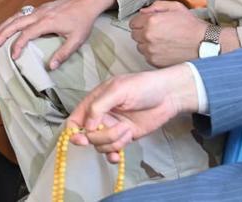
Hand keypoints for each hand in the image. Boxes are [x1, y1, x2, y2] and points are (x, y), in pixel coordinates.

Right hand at [0, 0, 114, 68]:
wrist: (86, 1)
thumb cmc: (83, 21)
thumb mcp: (77, 40)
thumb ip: (63, 53)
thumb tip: (51, 66)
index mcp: (47, 22)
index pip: (26, 34)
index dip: (18, 45)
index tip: (14, 56)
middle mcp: (40, 14)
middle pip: (17, 23)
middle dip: (4, 33)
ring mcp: (40, 9)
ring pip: (18, 15)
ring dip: (6, 24)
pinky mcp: (42, 7)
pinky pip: (23, 12)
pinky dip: (14, 18)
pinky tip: (11, 23)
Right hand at [65, 64, 199, 162]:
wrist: (168, 96)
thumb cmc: (143, 86)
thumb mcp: (118, 90)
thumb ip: (99, 106)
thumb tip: (86, 126)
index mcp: (95, 101)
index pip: (75, 119)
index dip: (73, 131)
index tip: (81, 138)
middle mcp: (101, 116)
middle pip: (87, 135)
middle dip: (99, 137)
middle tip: (115, 130)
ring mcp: (112, 128)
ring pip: (100, 145)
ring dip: (113, 142)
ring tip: (128, 130)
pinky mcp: (124, 138)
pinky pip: (112, 151)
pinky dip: (113, 155)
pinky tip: (119, 155)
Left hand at [129, 0, 208, 67]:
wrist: (204, 44)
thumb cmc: (191, 26)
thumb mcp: (176, 7)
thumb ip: (156, 6)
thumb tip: (143, 11)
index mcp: (151, 21)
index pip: (133, 23)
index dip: (141, 22)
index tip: (147, 24)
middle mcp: (148, 36)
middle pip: (135, 35)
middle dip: (143, 32)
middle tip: (156, 32)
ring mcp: (151, 50)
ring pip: (140, 46)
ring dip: (147, 44)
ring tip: (161, 41)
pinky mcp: (156, 62)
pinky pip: (147, 57)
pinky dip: (153, 54)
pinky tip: (164, 49)